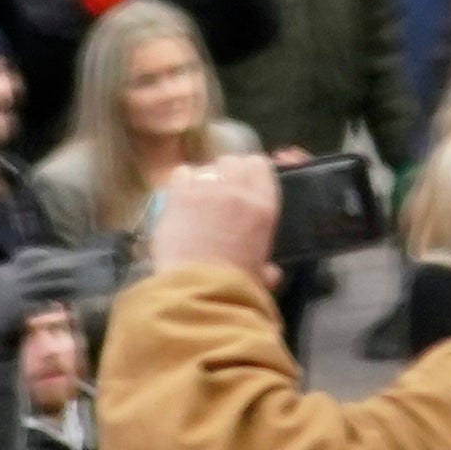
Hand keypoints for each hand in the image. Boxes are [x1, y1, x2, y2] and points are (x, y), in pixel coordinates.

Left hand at [144, 145, 280, 285]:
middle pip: (232, 161)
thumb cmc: (236, 285)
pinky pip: (181, 173)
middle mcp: (237, 190)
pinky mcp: (180, 195)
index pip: (260, 165)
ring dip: (203, 179)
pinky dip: (181, 183)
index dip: (250, 170)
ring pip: (206, 167)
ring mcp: (207, 190)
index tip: (243, 182)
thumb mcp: (260, 276)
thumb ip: (266, 269)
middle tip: (219, 192)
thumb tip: (271, 273)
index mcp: (263, 207)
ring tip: (197, 199)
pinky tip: (179, 200)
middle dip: (226, 172)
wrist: (201, 288)